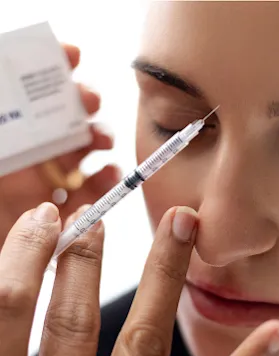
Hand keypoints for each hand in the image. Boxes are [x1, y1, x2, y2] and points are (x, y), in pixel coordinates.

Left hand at [0, 44, 118, 248]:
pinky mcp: (61, 220)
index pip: (31, 97)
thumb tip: (3, 68)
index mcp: (7, 140)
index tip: (71, 56)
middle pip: (63, 122)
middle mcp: (27, 159)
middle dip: (83, 105)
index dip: (52, 72)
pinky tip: (111, 176)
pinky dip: (108, 186)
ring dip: (100, 143)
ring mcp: (45, 188)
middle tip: (89, 101)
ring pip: (83, 157)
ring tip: (103, 142)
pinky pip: (92, 200)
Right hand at [0, 202, 278, 355]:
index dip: (26, 259)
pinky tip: (278, 329)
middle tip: (100, 215)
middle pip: (75, 325)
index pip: (7, 318)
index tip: (46, 220)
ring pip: (143, 347)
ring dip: (163, 278)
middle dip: (85, 259)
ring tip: (180, 226)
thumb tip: (9, 306)